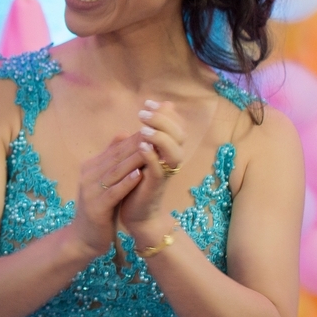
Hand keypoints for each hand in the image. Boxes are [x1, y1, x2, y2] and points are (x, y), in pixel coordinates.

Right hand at [69, 133, 147, 257]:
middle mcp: (88, 176)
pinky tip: (139, 174)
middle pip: (115, 158)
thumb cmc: (98, 209)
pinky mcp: (96, 207)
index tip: (153, 129)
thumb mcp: (104, 181)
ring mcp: (90, 192)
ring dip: (133, 160)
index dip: (133, 139)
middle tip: (155, 134)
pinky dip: (127, 182)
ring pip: (115, 172)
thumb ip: (111, 159)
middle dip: (136, 145)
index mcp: (90, 168)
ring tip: (150, 149)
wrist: (84, 238)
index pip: (115, 150)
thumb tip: (123, 133)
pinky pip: (114, 192)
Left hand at [121, 99, 187, 237]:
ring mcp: (165, 174)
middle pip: (179, 135)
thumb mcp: (141, 154)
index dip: (166, 113)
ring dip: (160, 138)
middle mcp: (171, 161)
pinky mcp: (155, 186)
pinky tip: (141, 147)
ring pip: (174, 152)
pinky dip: (151, 157)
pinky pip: (159, 170)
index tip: (148, 102)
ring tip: (144, 129)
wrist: (137, 214)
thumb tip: (158, 108)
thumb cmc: (137, 181)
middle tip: (143, 112)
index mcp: (168, 151)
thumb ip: (148, 133)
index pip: (176, 126)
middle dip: (163, 120)